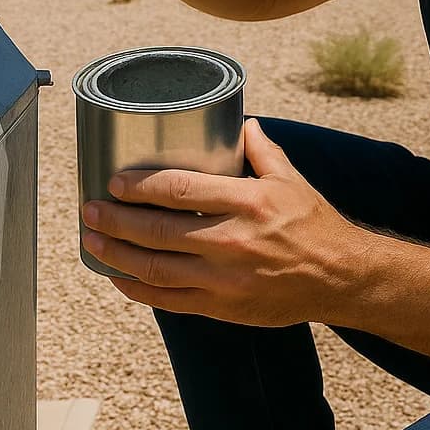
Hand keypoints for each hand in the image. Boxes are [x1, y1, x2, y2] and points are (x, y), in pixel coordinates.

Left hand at [79, 119, 372, 326]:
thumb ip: (262, 150)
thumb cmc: (315, 225)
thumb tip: (242, 123)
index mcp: (247, 201)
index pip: (179, 190)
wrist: (340, 277)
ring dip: (116, 255)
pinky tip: (119, 278)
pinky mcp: (223, 307)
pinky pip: (169, 301)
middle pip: (157, 230)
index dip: (139, 186)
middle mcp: (232, 240)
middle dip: (115, 220)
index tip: (114, 182)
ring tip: (92, 242)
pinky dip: (139, 291)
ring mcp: (224, 278)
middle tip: (89, 210)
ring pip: (155, 269)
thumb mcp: (290, 180)